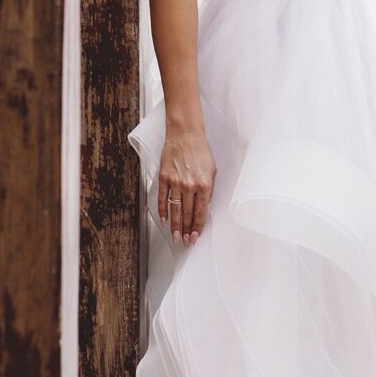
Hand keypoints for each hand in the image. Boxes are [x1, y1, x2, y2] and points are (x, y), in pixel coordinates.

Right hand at [157, 126, 216, 244]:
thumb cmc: (200, 151)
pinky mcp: (164, 178)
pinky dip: (162, 211)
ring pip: (175, 210)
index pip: (201, 212)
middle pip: (188, 214)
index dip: (198, 227)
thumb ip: (209, 190)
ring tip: (175, 237)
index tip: (196, 236)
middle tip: (185, 242)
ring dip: (175, 226)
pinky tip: (164, 221)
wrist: (185, 134)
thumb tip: (204, 207)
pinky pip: (162, 199)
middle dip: (187, 230)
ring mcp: (175, 182)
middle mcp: (189, 185)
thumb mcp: (213, 171)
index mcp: (204, 184)